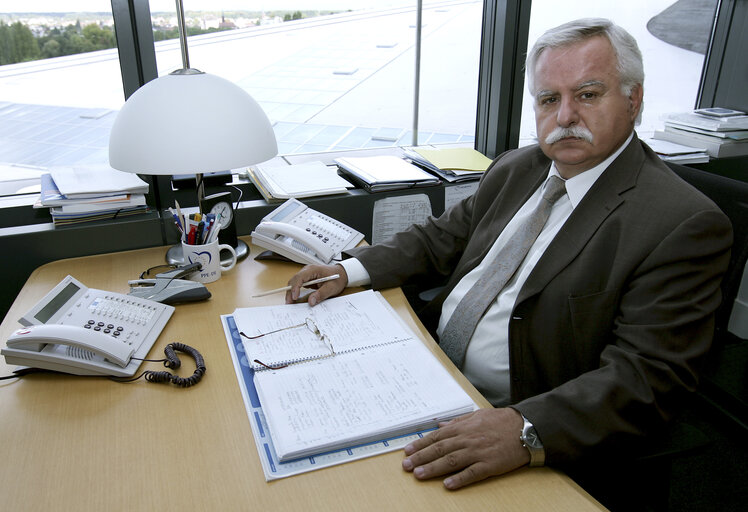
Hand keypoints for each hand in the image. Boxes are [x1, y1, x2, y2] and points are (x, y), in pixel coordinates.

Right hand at [285, 264, 347, 305]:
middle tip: (289, 303)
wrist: (341, 274)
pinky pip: (298, 285)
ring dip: (291, 292)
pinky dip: (295, 292)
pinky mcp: (306, 279)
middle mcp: (307, 270)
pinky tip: (294, 299)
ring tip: (290, 302)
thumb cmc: (337, 278)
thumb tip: (311, 301)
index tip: (294, 297)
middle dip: (290, 292)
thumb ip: (321, 294)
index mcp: (313, 270)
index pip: (300, 277)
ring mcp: (306, 274)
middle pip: (294, 280)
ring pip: (294, 282)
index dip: (295, 287)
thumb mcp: (332, 288)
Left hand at [402, 408, 529, 489]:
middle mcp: (467, 439)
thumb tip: (441, 425)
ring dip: (433, 468)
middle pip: (440, 449)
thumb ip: (458, 422)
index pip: (437, 437)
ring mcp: (478, 452)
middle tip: (407, 466)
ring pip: (451, 461)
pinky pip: (472, 473)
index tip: (408, 451)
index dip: (421, 444)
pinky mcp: (490, 464)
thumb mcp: (477, 415)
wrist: (525, 429)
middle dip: (421, 458)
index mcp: (463, 428)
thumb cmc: (501, 421)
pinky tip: (448, 484)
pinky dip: (459, 479)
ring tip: (419, 475)